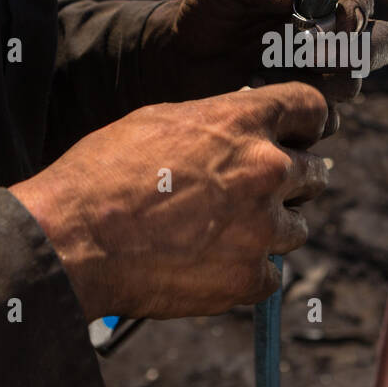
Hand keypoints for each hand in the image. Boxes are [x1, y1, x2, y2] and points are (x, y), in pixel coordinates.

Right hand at [9, 82, 329, 320]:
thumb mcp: (159, 122)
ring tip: (225, 231)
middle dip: (292, 180)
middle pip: (315, 172)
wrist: (73, 240)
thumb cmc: (103, 175)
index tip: (306, 133)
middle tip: (257, 190)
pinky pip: (273, 275)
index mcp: (243, 122)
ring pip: (297, 227)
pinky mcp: (248, 278)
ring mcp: (262, 228)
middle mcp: (265, 171)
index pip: (312, 108)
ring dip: (271, 228)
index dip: (310, 122)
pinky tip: (214, 264)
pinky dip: (250, 272)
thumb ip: (216, 124)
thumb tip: (240, 131)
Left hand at [139, 0, 387, 134]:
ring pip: (351, 89)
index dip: (358, 12)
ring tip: (265, 73)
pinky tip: (257, 97)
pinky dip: (296, 112)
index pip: (363, 1)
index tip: (338, 22)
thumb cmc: (208, 9)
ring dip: (315, 84)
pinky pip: (324, 122)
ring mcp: (323, 79)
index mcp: (323, 1)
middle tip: (316, 56)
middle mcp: (333, 39)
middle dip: (359, 52)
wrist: (179, 57)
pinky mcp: (306, 114)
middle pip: (383, 44)